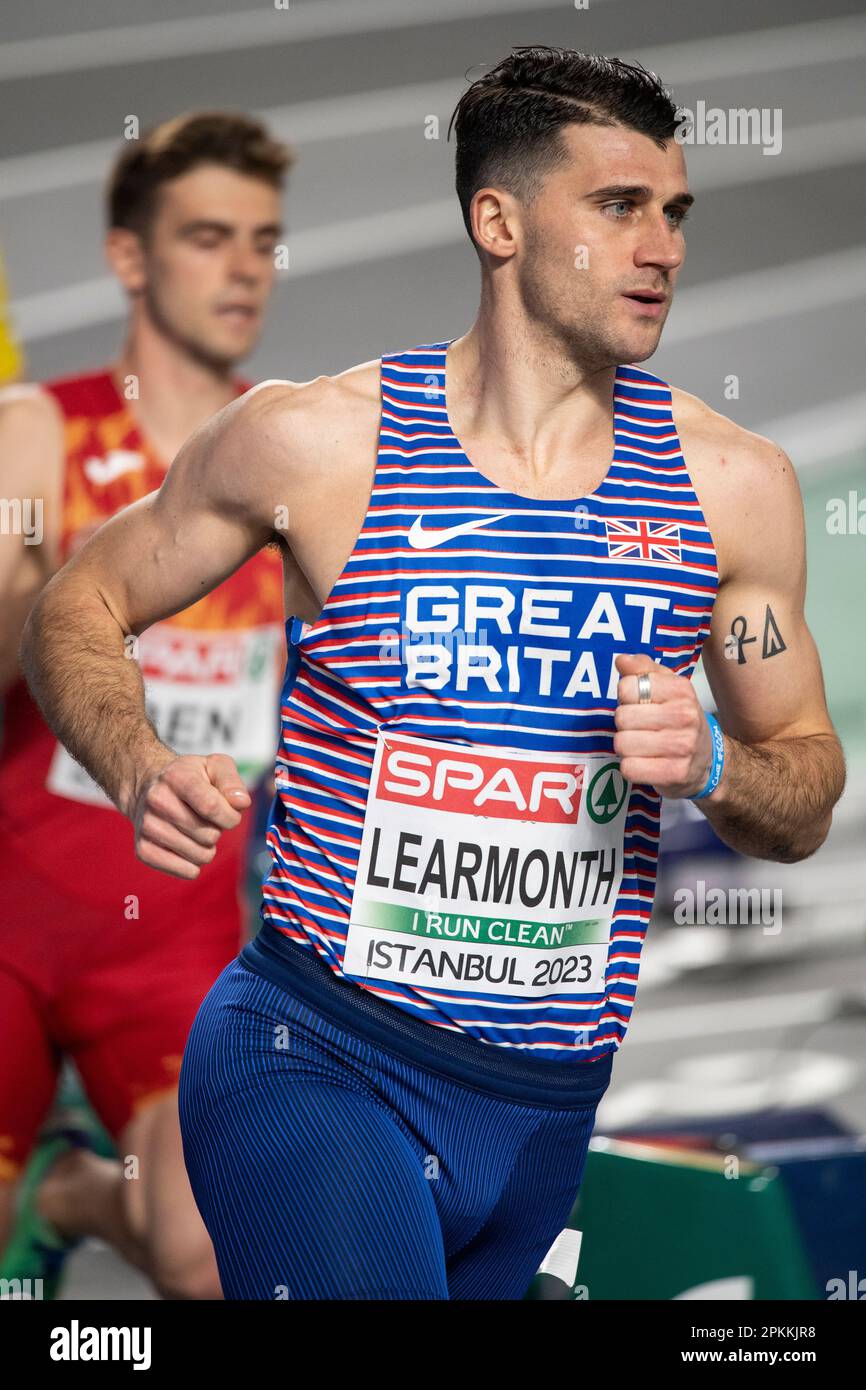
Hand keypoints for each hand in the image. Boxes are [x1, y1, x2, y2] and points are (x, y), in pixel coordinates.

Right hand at [129, 752, 250, 878]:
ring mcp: (147, 827)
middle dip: (218, 830)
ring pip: (199, 855)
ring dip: (207, 847)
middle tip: (207, 819)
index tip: (231, 815)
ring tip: (196, 830)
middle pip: (208, 835)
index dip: (230, 817)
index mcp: (176, 777)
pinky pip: (186, 871)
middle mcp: (157, 801)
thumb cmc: (189, 778)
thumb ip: (231, 782)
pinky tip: (188, 846)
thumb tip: (241, 803)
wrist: (147, 787)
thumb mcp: (215, 766)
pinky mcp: (144, 850)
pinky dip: (194, 864)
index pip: (211, 806)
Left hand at [613, 653, 713, 798]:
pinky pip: (629, 768)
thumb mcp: (667, 687)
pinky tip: (646, 763)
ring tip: (643, 746)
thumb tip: (621, 660)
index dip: (626, 697)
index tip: (640, 704)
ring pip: (622, 743)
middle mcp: (684, 716)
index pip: (627, 687)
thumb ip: (643, 669)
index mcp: (681, 690)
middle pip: (622, 717)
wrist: (708, 759)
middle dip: (625, 725)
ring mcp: (681, 746)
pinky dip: (631, 767)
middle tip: (642, 728)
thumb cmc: (679, 719)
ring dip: (627, 747)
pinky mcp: (674, 773)